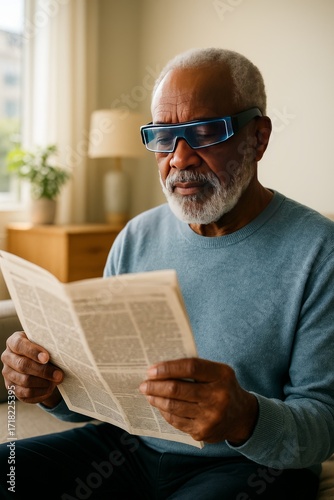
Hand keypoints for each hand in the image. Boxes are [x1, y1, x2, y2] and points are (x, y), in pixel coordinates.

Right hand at [1, 331, 63, 406]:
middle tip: (59, 374)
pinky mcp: (12, 388)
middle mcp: (7, 357)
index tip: (47, 358)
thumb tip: (61, 352)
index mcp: (13, 342)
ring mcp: (8, 374)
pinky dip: (40, 392)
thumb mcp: (45, 343)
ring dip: (44, 382)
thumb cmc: (43, 349)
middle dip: (43, 371)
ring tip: (57, 380)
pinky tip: (50, 387)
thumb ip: (48, 345)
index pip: (19, 345)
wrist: (40, 362)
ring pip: (25, 381)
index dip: (33, 351)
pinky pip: (26, 393)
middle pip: (23, 365)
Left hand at [139, 357, 257, 444]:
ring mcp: (210, 416)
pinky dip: (164, 411)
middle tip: (144, 383)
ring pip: (173, 406)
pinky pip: (176, 420)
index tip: (152, 369)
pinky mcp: (202, 432)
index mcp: (221, 375)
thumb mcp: (218, 372)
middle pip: (178, 389)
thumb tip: (161, 368)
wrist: (241, 416)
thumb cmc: (223, 387)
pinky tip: (159, 405)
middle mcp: (218, 396)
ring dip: (156, 399)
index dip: (168, 368)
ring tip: (148, 393)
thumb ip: (195, 367)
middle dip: (156, 386)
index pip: (190, 367)